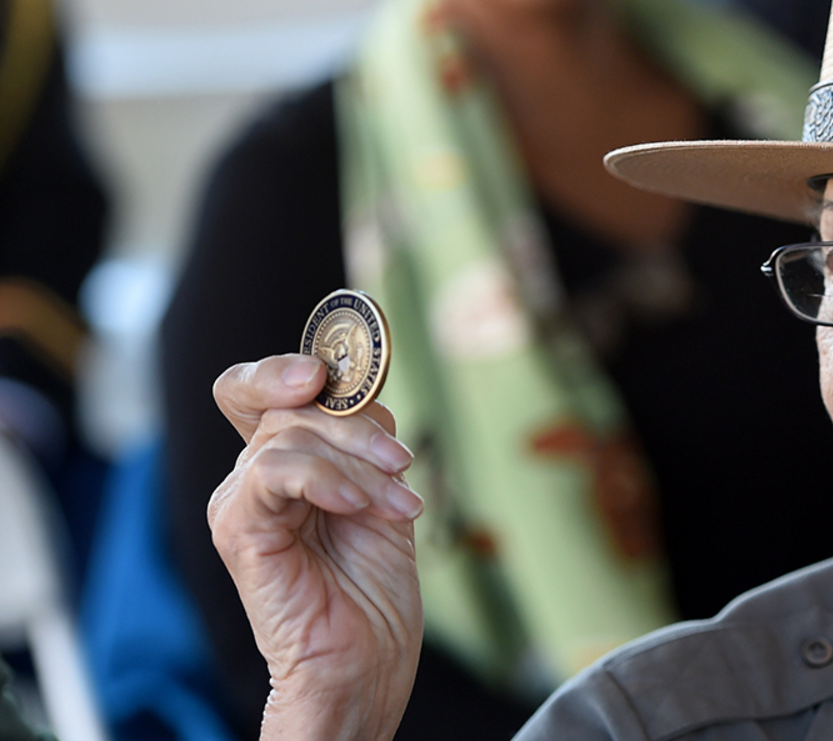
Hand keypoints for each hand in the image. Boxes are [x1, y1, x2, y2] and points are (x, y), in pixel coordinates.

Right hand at [207, 354, 423, 740]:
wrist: (363, 663)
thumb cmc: (372, 589)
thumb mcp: (383, 495)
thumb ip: (367, 443)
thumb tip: (366, 394)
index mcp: (286, 463)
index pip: (264, 387)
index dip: (290, 364)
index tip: (336, 367)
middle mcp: (254, 476)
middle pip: (289, 403)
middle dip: (355, 422)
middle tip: (398, 460)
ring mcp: (240, 501)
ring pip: (292, 434)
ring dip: (361, 464)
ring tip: (399, 505)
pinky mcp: (238, 529)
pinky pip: (274, 472)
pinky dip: (325, 478)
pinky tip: (359, 505)